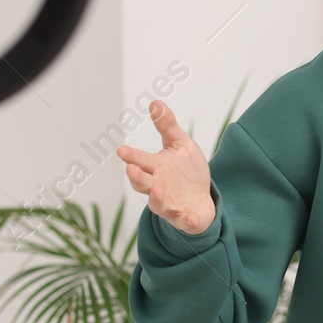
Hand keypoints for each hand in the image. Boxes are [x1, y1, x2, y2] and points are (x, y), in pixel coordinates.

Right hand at [115, 100, 215, 234]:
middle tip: (130, 169)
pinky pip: (184, 220)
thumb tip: (155, 101)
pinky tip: (191, 218)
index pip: (141, 161)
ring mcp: (169, 203)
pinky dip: (187, 220)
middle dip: (137, 176)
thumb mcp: (181, 145)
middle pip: (143, 182)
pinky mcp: (183, 217)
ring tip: (157, 190)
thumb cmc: (186, 171)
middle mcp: (157, 186)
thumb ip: (168, 126)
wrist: (201, 200)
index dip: (132, 156)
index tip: (121, 150)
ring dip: (157, 197)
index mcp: (156, 168)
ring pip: (159, 202)